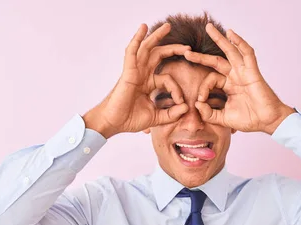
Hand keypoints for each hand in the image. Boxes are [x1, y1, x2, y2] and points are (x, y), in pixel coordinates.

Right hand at [83, 23, 190, 138]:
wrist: (114, 123)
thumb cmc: (129, 119)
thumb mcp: (156, 117)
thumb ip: (171, 114)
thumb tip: (186, 108)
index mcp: (148, 84)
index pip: (168, 79)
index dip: (177, 89)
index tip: (181, 103)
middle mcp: (142, 75)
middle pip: (158, 55)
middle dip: (172, 48)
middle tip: (187, 46)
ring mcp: (134, 71)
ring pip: (147, 48)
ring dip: (157, 36)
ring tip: (167, 26)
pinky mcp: (128, 71)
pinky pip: (132, 52)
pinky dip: (137, 39)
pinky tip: (143, 28)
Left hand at [183, 23, 295, 134]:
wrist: (267, 122)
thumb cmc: (249, 120)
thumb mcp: (224, 118)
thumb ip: (209, 113)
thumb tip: (197, 105)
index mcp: (228, 86)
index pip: (210, 79)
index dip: (202, 88)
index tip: (200, 100)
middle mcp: (235, 76)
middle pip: (216, 60)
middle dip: (202, 54)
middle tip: (186, 50)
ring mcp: (244, 72)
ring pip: (230, 51)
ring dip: (220, 39)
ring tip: (209, 27)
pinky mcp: (253, 71)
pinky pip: (247, 53)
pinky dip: (239, 42)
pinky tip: (231, 33)